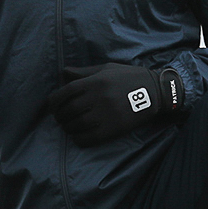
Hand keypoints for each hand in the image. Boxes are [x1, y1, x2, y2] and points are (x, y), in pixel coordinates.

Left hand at [47, 63, 183, 145]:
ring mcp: (106, 114)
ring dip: (68, 128)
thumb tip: (63, 73)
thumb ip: (84, 72)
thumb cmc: (129, 78)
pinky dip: (79, 139)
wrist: (156, 91)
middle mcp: (98, 97)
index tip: (52, 106)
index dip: (54, 101)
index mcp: (95, 81)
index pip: (65, 92)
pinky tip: (78, 137)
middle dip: (60, 116)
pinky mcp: (113, 129)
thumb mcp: (107, 69)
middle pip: (69, 110)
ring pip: (76, 125)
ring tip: (68, 127)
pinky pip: (88, 138)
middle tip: (60, 118)